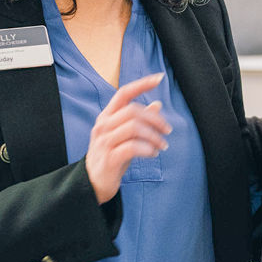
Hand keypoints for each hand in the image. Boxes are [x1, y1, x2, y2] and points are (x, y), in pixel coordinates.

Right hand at [85, 73, 170, 203]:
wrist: (93, 184)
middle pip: (133, 110)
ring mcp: (104, 142)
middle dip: (155, 119)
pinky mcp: (109, 158)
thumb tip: (158, 105)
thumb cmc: (111, 156)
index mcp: (106, 116)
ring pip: (134, 127)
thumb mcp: (125, 136)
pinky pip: (132, 147)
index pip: (124, 93)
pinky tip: (153, 153)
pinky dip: (147, 149)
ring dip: (154, 136)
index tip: (159, 78)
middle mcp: (103, 126)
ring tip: (162, 146)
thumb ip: (138, 121)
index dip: (142, 84)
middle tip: (168, 130)